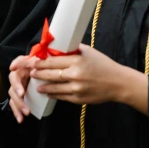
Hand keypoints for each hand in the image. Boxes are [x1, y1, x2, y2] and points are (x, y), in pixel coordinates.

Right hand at [8, 54, 39, 122]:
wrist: (47, 75)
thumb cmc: (43, 67)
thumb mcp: (43, 61)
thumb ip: (39, 61)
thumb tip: (36, 63)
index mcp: (24, 65)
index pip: (17, 63)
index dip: (15, 65)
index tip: (12, 69)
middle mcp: (18, 76)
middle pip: (13, 82)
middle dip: (17, 89)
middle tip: (22, 95)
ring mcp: (18, 87)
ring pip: (13, 95)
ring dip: (18, 104)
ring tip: (26, 112)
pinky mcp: (20, 97)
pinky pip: (15, 105)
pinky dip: (17, 112)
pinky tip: (20, 119)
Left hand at [30, 44, 148, 111]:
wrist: (118, 83)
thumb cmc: (103, 64)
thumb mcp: (89, 52)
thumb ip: (73, 50)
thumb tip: (57, 48)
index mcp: (77, 60)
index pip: (53, 61)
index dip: (40, 62)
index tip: (32, 61)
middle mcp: (75, 75)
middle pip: (51, 74)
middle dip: (38, 73)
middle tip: (31, 72)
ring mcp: (77, 88)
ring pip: (54, 88)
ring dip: (43, 86)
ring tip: (36, 84)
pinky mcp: (79, 99)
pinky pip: (62, 97)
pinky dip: (53, 94)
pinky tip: (48, 92)